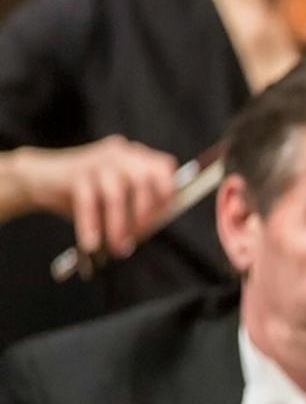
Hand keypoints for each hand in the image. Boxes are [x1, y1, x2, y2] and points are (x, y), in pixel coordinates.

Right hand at [9, 137, 178, 259]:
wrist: (40, 179)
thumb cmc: (87, 193)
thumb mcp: (119, 198)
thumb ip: (140, 207)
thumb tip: (155, 226)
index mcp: (135, 157)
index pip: (163, 167)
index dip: (166, 192)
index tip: (163, 218)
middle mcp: (119, 154)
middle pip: (144, 178)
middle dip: (144, 212)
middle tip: (139, 237)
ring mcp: (96, 160)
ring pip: (115, 194)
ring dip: (118, 226)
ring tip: (117, 248)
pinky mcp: (74, 172)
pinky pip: (87, 202)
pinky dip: (91, 225)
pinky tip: (91, 244)